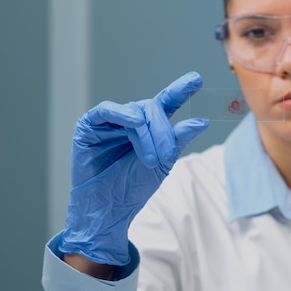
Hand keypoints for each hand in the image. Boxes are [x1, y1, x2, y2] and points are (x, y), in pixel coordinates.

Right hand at [59, 72, 208, 265]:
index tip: (196, 79)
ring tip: (152, 159)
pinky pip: (106, 110)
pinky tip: (134, 123)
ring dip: (147, 134)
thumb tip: (202, 121)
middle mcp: (128, 121)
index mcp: (148, 128)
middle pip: (152, 108)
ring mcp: (108, 122)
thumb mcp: (163, 162)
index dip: (180, 90)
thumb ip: (178, 139)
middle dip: (163, 131)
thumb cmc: (132, 188)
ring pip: (134, 112)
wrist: (108, 211)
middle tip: (166, 157)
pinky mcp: (88, 126)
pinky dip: (122, 114)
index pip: (166, 103)